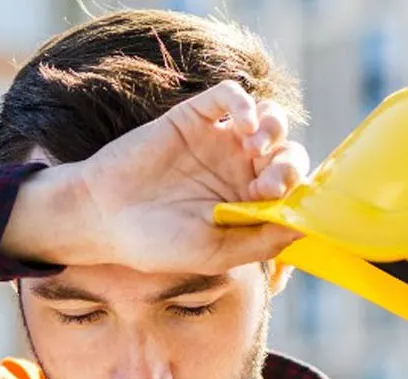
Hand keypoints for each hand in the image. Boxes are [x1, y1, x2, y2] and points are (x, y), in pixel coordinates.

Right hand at [0, 80, 308, 273]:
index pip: (291, 190)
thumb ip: (261, 241)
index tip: (272, 200)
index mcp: (244, 204)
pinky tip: (241, 125)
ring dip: (274, 129)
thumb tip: (306, 227)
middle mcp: (236, 171)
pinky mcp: (195, 116)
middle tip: (265, 181)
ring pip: (269, 120)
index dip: (295, 191)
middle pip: (287, 153)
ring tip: (254, 146)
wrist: (102, 217)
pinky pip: (232, 96)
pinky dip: (245, 103)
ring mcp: (217, 141)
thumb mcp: (214, 253)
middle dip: (288, 164)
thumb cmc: (154, 243)